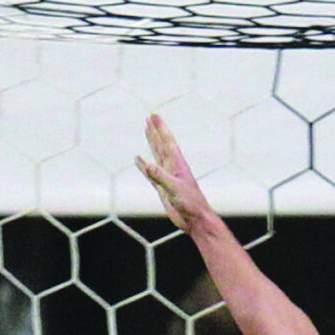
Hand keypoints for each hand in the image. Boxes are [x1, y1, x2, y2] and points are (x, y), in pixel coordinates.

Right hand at [138, 115, 221, 235]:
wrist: (195, 220)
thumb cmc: (190, 204)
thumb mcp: (174, 189)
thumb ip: (160, 176)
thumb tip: (146, 164)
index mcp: (177, 164)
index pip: (167, 142)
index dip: (160, 128)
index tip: (153, 115)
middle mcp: (172, 167)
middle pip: (162, 144)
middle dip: (155, 131)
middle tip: (149, 118)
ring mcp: (167, 176)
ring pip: (157, 155)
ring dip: (152, 143)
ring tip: (147, 131)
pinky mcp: (163, 187)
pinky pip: (150, 172)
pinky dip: (143, 165)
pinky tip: (138, 160)